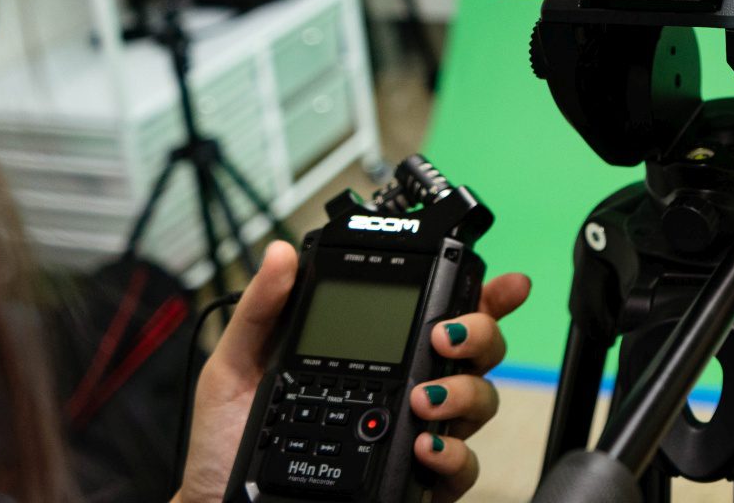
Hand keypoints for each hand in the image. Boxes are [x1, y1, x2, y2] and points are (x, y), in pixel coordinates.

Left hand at [174, 243, 530, 502]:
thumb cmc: (228, 442)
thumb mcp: (237, 366)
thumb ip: (263, 309)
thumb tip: (281, 253)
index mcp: (377, 354)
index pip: (443, 314)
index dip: (485, 293)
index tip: (505, 282)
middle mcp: (408, 390)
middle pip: (479, 351)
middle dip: (480, 334)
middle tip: (444, 336)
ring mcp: (418, 436)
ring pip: (481, 402)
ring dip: (463, 391)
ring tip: (423, 397)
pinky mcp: (417, 483)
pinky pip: (462, 468)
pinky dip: (453, 454)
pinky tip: (425, 445)